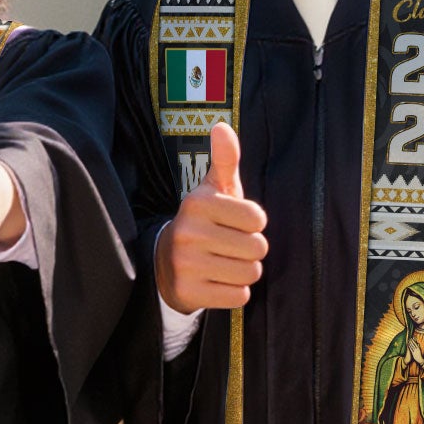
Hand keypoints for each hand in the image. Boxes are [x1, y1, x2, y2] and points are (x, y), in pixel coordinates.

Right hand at [154, 121, 267, 311]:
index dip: (253, 224)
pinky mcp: (189, 292)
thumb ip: (224, 159)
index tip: (234, 224)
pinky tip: (217, 281)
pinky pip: (238, 296)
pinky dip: (234, 292)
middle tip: (229, 247)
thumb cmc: (203, 222)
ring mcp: (186, 264)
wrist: (164, 262)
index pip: (258, 219)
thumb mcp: (213, 190)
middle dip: (250, 250)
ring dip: (244, 271)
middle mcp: (188, 232)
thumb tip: (222, 127)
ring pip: (250, 273)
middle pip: (258, 248)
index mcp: (198, 203)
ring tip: (224, 263)